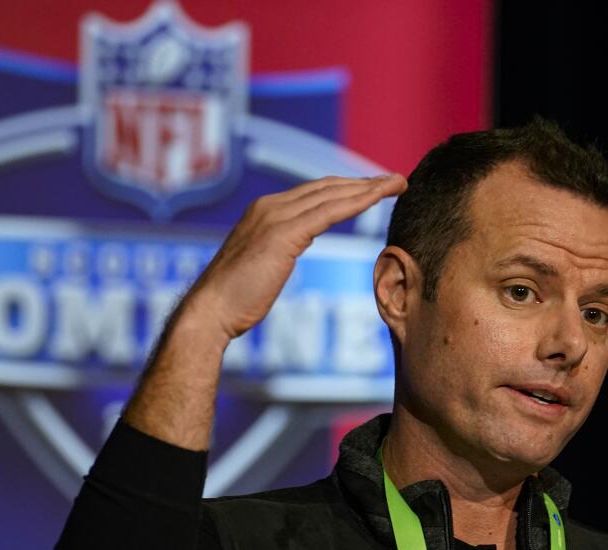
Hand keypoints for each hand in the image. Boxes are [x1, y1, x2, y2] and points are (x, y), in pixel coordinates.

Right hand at [180, 174, 407, 344]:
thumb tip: (289, 249)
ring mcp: (275, 216)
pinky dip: (357, 201)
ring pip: (332, 194)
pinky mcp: (283, 234)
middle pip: (327, 186)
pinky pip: (329, 212)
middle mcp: (269, 206)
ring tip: (397, 183)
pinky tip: (378, 198)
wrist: (210, 311)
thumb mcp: (260, 265)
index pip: (314, 192)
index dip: (346, 188)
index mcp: (264, 211)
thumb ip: (277, 249)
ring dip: (368, 187)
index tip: (373, 188)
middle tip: (395, 180)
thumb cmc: (234, 299)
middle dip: (363, 181)